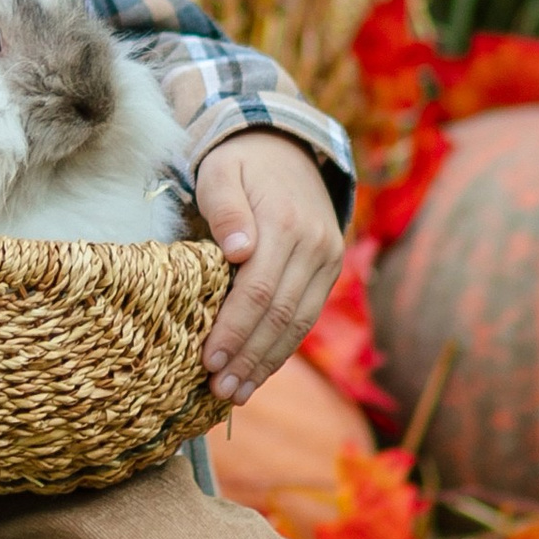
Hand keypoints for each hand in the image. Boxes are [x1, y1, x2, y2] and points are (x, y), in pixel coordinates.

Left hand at [194, 134, 342, 407]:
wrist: (284, 145)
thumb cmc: (239, 163)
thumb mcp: (221, 172)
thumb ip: (225, 209)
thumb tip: (238, 251)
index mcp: (286, 223)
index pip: (258, 290)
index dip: (235, 329)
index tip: (209, 360)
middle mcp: (315, 245)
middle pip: (281, 314)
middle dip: (249, 357)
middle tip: (220, 391)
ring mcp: (327, 259)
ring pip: (299, 323)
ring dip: (267, 362)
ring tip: (237, 393)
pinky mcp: (328, 269)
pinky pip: (307, 316)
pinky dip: (282, 347)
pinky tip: (259, 371)